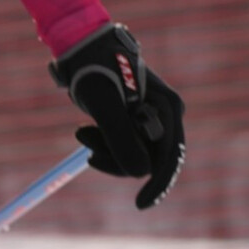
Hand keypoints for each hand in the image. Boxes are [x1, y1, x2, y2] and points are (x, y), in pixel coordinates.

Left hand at [50, 23, 184, 208]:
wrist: (79, 43)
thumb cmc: (92, 66)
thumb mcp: (104, 102)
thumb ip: (120, 136)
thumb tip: (140, 173)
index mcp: (168, 108)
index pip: (169, 157)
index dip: (157, 184)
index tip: (140, 204)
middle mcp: (165, 115)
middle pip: (148, 158)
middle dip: (116, 158)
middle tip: (83, 144)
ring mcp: (149, 117)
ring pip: (133, 153)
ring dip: (106, 149)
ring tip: (80, 132)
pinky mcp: (132, 119)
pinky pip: (123, 145)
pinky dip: (104, 144)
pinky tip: (86, 131)